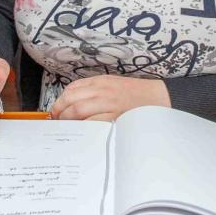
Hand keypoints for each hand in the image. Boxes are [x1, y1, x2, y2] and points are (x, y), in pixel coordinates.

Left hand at [50, 75, 170, 121]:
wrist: (159, 98)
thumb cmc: (136, 94)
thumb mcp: (113, 84)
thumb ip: (94, 90)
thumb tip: (72, 103)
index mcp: (100, 81)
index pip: (72, 89)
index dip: (60, 101)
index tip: (56, 110)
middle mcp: (102, 90)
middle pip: (71, 100)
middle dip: (59, 112)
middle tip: (57, 121)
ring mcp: (108, 104)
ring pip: (78, 110)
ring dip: (68, 120)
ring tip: (66, 127)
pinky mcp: (115, 117)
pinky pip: (92, 123)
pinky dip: (83, 127)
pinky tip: (80, 132)